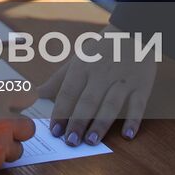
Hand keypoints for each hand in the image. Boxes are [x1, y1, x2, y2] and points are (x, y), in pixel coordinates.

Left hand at [39, 48, 155, 145]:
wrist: (133, 32)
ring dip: (101, 124)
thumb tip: (33, 95)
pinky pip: (138, 105)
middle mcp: (101, 74)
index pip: (68, 92)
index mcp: (82, 67)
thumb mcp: (76, 61)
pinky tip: (127, 135)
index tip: (54, 131)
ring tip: (91, 141)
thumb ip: (57, 81)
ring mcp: (122, 81)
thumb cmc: (99, 52)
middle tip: (70, 142)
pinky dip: (133, 120)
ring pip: (110, 104)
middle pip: (88, 101)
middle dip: (78, 122)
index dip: (60, 112)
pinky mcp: (141, 86)